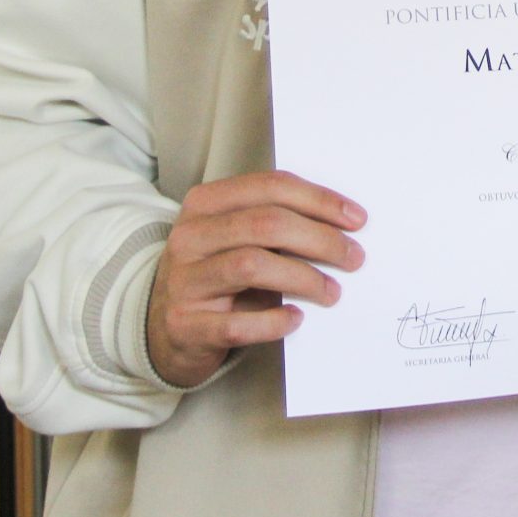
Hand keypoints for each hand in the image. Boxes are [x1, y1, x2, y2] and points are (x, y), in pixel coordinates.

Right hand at [145, 170, 365, 388]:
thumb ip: (276, 227)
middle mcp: (190, 237)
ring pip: (251, 265)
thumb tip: (343, 230)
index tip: (356, 219)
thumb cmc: (215, 277)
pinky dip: (273, 321)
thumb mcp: (236, 240)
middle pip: (266, 224)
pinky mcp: (185, 325)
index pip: (271, 187)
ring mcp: (184, 281)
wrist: (160, 329)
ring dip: (303, 278)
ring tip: (332, 291)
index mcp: (206, 204)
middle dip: (320, 239)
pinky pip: (235, 323)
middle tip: (354, 258)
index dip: (319, 200)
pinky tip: (296, 319)